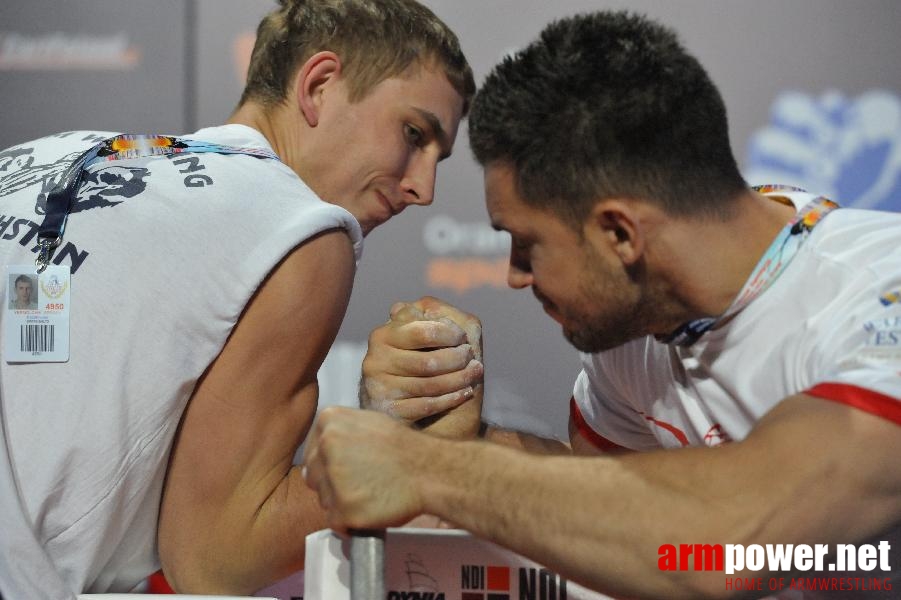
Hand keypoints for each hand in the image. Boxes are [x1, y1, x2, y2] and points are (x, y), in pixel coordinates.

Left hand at [302, 407, 428, 531]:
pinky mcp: (342, 507)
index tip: (353, 467)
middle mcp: (325, 445)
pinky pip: (335, 521)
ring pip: (323, 499)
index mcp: (328, 420)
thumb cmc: (403, 447)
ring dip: (342, 503)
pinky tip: (369, 510)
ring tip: (370, 494)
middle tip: (363, 483)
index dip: (331, 464)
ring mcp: (332, 477)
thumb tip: (319, 451)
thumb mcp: (368, 422)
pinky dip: (350, 522)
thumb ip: (339, 433)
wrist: (428, 470)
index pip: (313, 451)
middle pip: (314, 475)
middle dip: (333, 483)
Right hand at [360, 296, 483, 438]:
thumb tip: (428, 310)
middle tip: (473, 359)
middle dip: (458, 359)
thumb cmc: (423, 359)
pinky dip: (451, 399)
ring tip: (475, 373)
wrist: (410, 404)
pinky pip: (426, 405)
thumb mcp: (426, 332)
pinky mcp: (388, 413)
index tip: (464, 338)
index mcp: (383, 335)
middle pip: (428, 362)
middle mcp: (375, 361)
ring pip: (429, 385)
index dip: (449, 333)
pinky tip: (465, 392)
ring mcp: (379, 389)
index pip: (422, 331)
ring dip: (460, 379)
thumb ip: (433, 314)